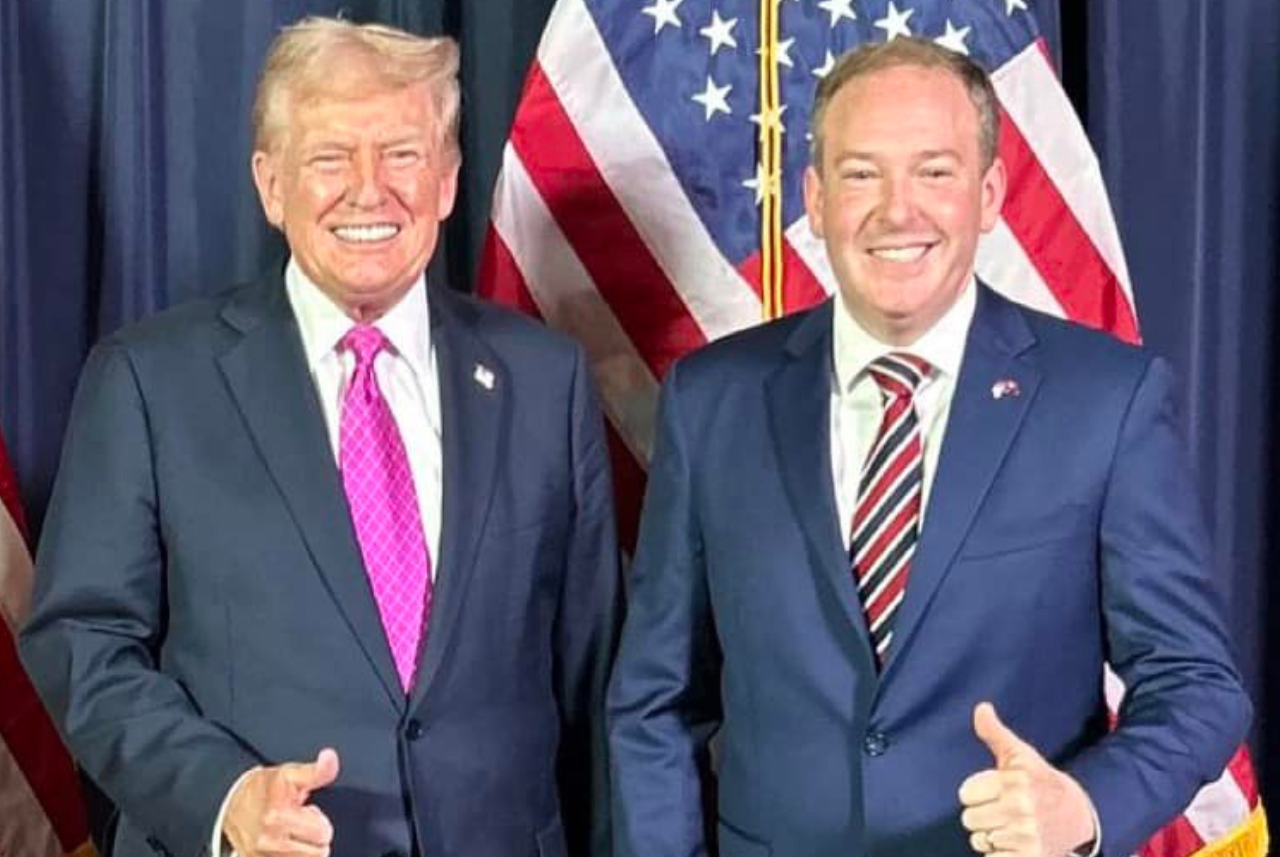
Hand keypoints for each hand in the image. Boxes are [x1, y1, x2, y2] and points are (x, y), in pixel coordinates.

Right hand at [224, 748, 339, 856]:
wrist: (231, 803)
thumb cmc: (265, 788)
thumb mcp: (291, 774)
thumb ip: (317, 771)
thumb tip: (330, 757)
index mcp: (278, 816)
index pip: (323, 833)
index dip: (319, 820)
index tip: (306, 811)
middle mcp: (267, 841)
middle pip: (319, 852)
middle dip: (314, 837)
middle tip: (298, 822)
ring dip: (303, 850)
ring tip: (291, 833)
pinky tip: (284, 846)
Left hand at [958, 703, 1094, 856]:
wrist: (1081, 817)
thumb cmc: (1042, 783)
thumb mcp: (1021, 755)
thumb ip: (995, 733)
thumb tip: (981, 707)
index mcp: (1016, 781)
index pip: (966, 793)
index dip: (978, 792)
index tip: (997, 791)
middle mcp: (1021, 808)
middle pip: (969, 818)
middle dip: (983, 815)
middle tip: (1006, 811)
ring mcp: (1026, 836)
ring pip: (979, 840)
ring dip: (991, 837)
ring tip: (1012, 828)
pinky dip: (999, 855)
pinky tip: (1015, 846)